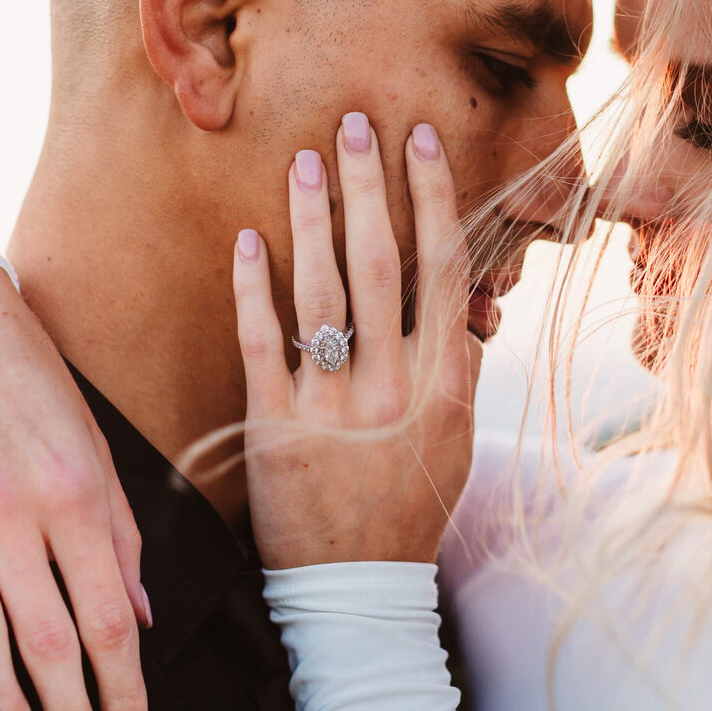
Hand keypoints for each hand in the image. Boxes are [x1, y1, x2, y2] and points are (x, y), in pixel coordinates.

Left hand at [232, 114, 481, 567]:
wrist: (357, 586)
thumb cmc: (410, 501)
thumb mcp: (454, 435)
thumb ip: (456, 362)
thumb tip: (461, 291)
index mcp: (443, 383)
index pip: (442, 268)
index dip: (431, 197)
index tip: (418, 141)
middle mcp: (392, 387)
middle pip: (381, 263)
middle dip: (367, 186)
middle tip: (352, 124)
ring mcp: (331, 405)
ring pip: (321, 289)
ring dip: (312, 217)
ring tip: (303, 160)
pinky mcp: (273, 425)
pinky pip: (261, 339)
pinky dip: (254, 285)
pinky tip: (250, 237)